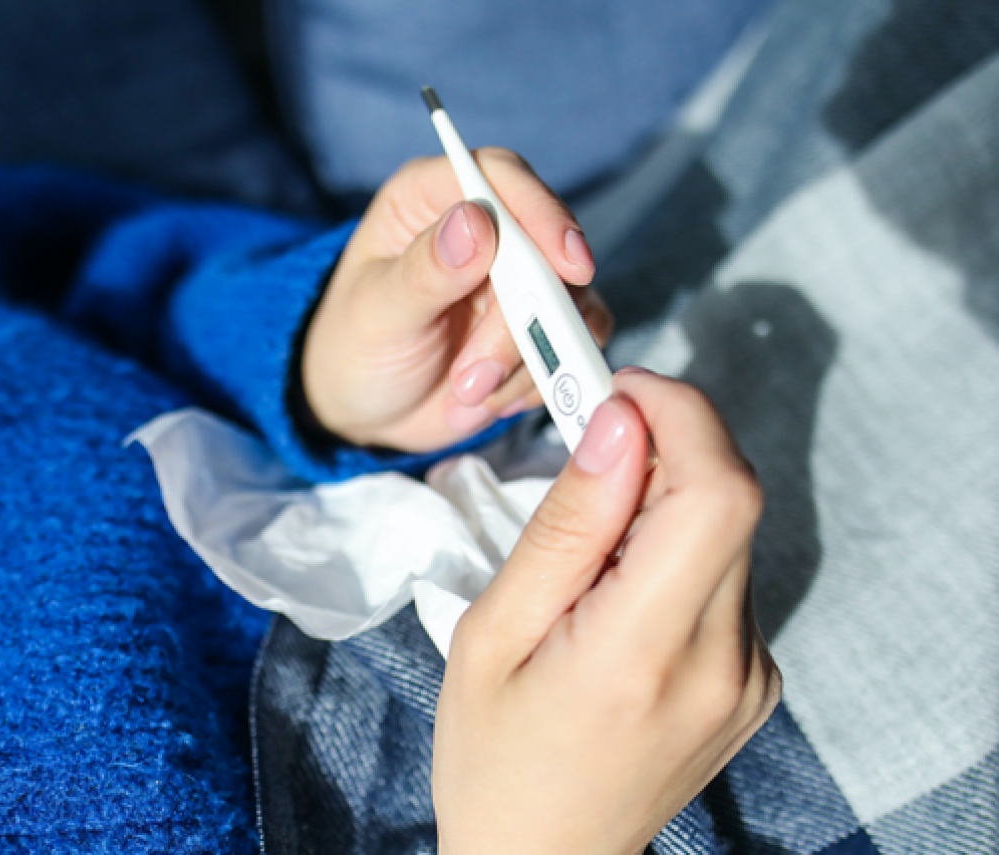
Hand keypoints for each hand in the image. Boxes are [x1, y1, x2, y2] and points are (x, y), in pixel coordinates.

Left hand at [302, 149, 611, 451]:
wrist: (366, 412)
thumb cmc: (356, 348)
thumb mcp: (378, 312)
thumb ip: (426, 270)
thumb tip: (477, 221)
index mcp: (431, 198)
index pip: (499, 176)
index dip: (541, 212)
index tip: (569, 266)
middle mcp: (484, 228)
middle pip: (545, 250)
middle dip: (520, 325)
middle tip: (473, 379)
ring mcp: (518, 279)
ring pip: (568, 303)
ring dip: (525, 362)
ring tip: (466, 394)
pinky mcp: (540, 325)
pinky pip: (574, 344)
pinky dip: (539, 380)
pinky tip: (492, 399)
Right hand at [432, 369, 781, 854]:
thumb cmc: (494, 755)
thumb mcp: (492, 634)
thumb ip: (565, 527)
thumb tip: (619, 427)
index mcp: (642, 653)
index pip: (717, 492)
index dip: (681, 414)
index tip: (618, 390)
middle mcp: (721, 664)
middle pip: (731, 498)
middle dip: (665, 444)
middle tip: (589, 443)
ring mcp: (750, 676)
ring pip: (727, 530)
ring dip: (665, 501)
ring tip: (589, 547)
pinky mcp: (755, 678)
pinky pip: (725, 574)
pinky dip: (675, 549)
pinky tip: (617, 591)